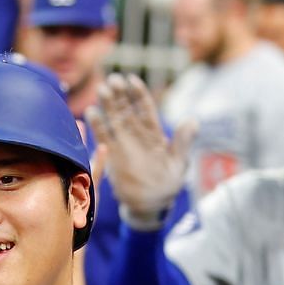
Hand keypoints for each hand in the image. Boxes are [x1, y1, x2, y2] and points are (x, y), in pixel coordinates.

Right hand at [84, 73, 193, 224]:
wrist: (152, 204)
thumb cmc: (168, 184)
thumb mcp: (179, 163)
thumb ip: (182, 142)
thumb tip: (193, 121)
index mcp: (155, 134)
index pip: (146, 109)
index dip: (139, 95)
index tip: (132, 80)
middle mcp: (137, 135)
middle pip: (127, 110)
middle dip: (120, 95)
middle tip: (112, 80)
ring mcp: (124, 145)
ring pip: (114, 121)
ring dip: (107, 105)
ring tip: (102, 90)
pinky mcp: (112, 156)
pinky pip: (104, 138)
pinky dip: (97, 126)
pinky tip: (91, 112)